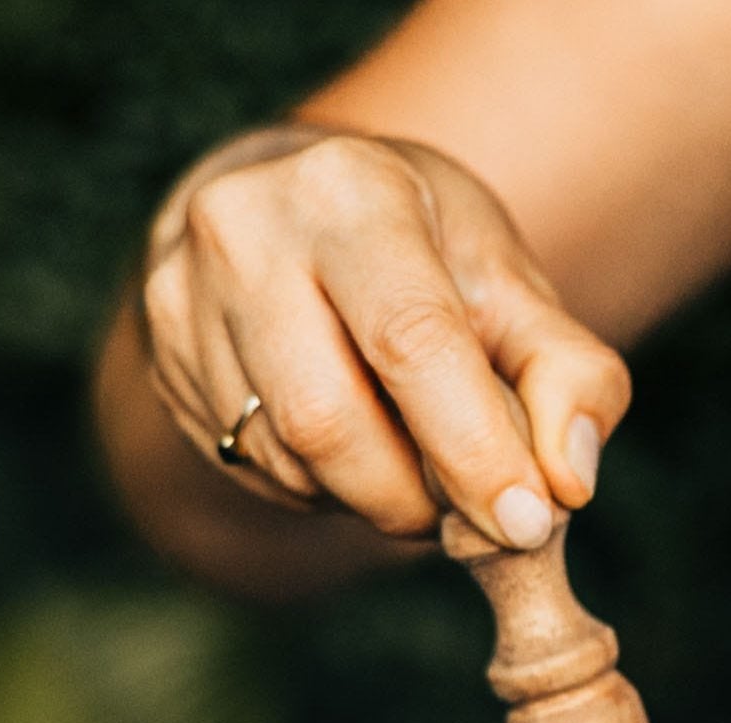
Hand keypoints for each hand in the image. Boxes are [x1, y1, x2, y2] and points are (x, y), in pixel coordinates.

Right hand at [141, 125, 630, 548]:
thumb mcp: (506, 285)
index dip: (472, 448)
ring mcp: (185, 298)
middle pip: (328, 420)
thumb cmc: (417, 255)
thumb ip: (565, 374)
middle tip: (462, 517)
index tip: (523, 524)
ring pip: (286, 459)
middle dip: (410, 495)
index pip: (411, 339)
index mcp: (350, 190)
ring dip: (367, 495)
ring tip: (408, 464)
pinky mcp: (162, 359)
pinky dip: (319, 487)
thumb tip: (569, 481)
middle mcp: (247, 232)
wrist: (288, 218)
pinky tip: (347, 448)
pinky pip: (250, 467)